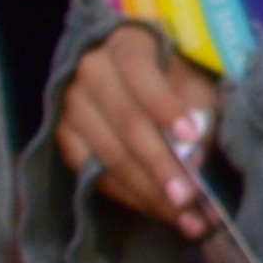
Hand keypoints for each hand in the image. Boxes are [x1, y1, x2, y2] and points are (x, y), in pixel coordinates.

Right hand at [56, 19, 218, 234]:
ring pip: (109, 156)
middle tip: (191, 200)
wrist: (130, 71)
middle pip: (126, 123)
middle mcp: (89, 71)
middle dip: (161, 166)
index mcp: (125, 44)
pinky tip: (158, 211)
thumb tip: (192, 157)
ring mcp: (70, 106)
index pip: (140, 73)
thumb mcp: (193, 76)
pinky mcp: (65, 138)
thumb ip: (198, 108)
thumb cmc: (174, 72)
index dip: (164, 105)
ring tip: (186, 218)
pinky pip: (94, 174)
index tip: (192, 137)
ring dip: (149, 192)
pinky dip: (130, 196)